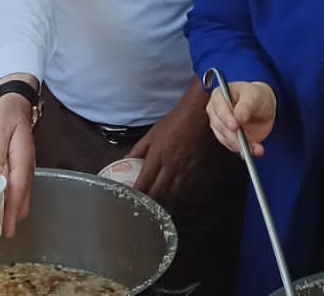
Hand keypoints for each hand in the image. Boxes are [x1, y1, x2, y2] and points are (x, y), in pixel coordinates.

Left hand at [0, 89, 35, 236]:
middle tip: (5, 233)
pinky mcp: (15, 165)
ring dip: (13, 209)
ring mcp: (21, 165)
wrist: (12, 101)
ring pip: (20, 193)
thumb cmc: (5, 114)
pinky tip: (1, 205)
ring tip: (3, 225)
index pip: (18, 188)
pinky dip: (9, 198)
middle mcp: (25, 165)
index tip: (9, 225)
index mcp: (22, 158)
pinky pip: (14, 185)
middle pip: (22, 195)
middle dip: (15, 215)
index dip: (14, 209)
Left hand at [130, 81, 212, 205]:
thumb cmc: (174, 122)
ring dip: (165, 201)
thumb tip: (125, 161)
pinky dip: (179, 195)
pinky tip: (175, 198)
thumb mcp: (151, 135)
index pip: (144, 183)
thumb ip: (138, 150)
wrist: (198, 115)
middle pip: (158, 192)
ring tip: (158, 208)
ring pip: (173, 194)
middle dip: (150, 202)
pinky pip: (187, 189)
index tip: (131, 200)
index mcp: (156, 157)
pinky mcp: (197, 171)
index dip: (138, 194)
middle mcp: (170, 167)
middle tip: (143, 208)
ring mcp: (184, 170)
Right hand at [203, 80, 274, 156]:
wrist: (264, 109)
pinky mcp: (228, 138)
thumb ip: (245, 107)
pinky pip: (232, 146)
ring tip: (255, 148)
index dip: (226, 118)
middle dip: (234, 136)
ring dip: (240, 146)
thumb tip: (238, 118)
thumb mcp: (254, 97)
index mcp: (219, 96)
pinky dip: (244, 150)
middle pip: (220, 126)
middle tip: (246, 142)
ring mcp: (220, 126)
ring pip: (225, 139)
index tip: (235, 126)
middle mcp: (216, 112)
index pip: (219, 108)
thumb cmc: (256, 97)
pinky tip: (254, 150)